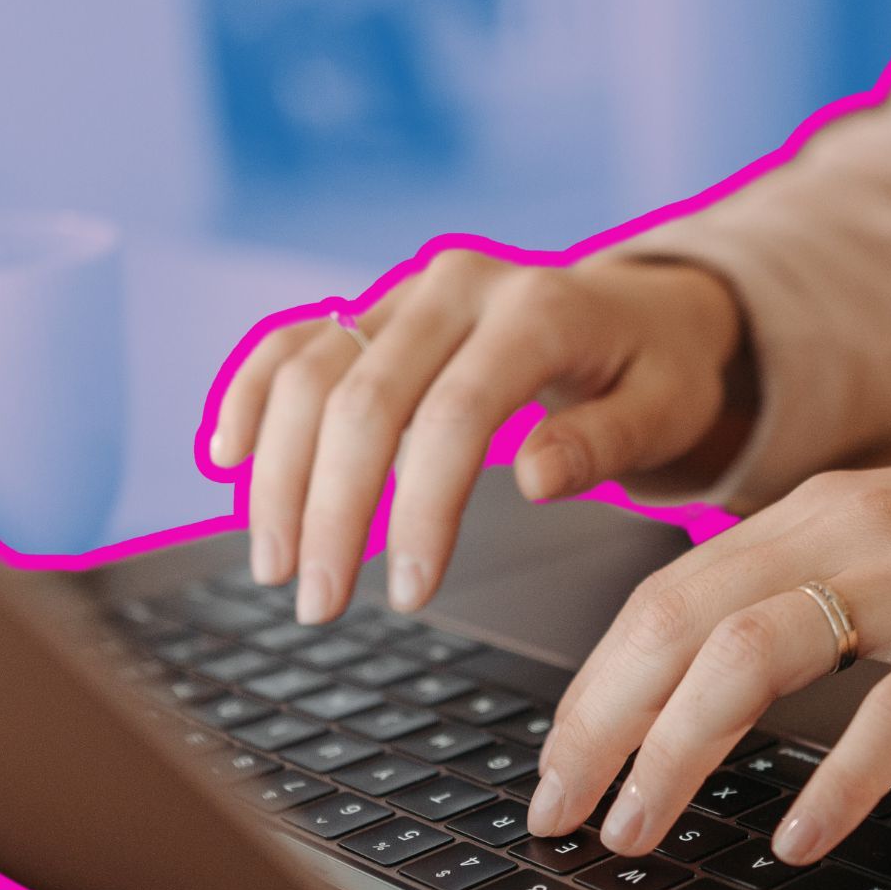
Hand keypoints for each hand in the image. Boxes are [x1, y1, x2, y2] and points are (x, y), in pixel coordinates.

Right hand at [208, 253, 746, 622]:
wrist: (641, 308)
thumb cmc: (658, 371)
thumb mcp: (666, 409)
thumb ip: (606, 441)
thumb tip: (535, 477)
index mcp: (536, 309)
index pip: (456, 415)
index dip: (422, 509)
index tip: (410, 593)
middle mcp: (456, 286)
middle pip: (362, 397)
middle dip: (330, 510)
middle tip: (319, 603)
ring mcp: (405, 292)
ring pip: (309, 372)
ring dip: (278, 473)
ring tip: (276, 565)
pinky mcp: (372, 310)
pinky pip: (291, 343)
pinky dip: (251, 398)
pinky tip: (225, 459)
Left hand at [531, 427, 890, 863]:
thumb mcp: (884, 551)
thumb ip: (793, 598)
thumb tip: (679, 697)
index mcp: (811, 514)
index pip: (661, 599)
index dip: (591, 690)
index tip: (551, 770)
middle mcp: (850, 531)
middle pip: (680, 623)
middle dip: (599, 728)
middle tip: (560, 818)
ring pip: (756, 652)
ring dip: (678, 753)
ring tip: (641, 831)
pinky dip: (837, 780)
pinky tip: (799, 838)